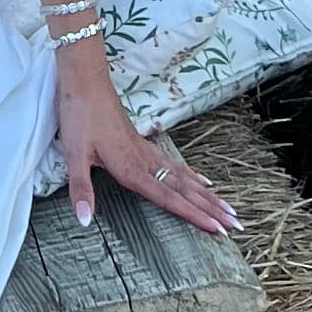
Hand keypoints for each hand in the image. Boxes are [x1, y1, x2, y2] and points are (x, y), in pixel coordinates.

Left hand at [54, 44, 239, 239]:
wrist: (86, 82)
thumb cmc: (79, 117)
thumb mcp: (74, 155)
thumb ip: (81, 190)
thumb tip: (86, 221)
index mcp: (132, 169)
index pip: (169, 198)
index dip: (193, 215)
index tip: (218, 229)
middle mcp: (145, 162)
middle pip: (185, 190)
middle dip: (211, 209)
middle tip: (237, 226)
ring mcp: (146, 151)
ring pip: (184, 178)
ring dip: (207, 195)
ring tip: (229, 209)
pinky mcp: (143, 143)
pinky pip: (174, 164)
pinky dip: (192, 176)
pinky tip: (202, 181)